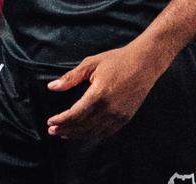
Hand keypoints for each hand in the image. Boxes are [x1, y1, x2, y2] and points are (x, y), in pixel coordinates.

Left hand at [46, 44, 162, 139]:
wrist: (145, 63)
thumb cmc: (117, 60)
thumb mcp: (91, 64)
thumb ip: (71, 77)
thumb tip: (52, 87)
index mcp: (98, 94)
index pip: (74, 114)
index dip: (61, 120)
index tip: (50, 122)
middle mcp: (109, 108)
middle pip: (82, 126)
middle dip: (65, 130)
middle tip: (52, 131)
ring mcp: (119, 115)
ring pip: (93, 132)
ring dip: (77, 134)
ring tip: (65, 134)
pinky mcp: (125, 117)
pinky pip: (106, 132)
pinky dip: (93, 135)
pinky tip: (84, 133)